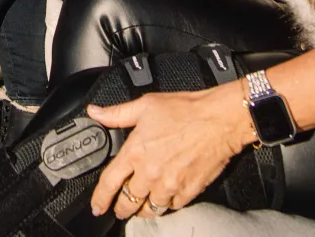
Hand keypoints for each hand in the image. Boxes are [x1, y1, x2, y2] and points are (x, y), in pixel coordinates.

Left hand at [88, 86, 252, 219]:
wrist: (219, 120)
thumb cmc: (186, 111)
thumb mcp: (145, 105)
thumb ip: (117, 113)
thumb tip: (95, 113)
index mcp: (135, 152)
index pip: (109, 183)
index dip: (100, 198)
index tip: (97, 206)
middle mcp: (150, 173)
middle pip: (128, 201)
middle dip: (121, 208)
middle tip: (119, 209)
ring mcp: (170, 185)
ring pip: (150, 209)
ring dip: (143, 209)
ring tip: (140, 208)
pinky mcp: (189, 191)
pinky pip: (173, 207)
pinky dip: (167, 205)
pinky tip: (165, 199)